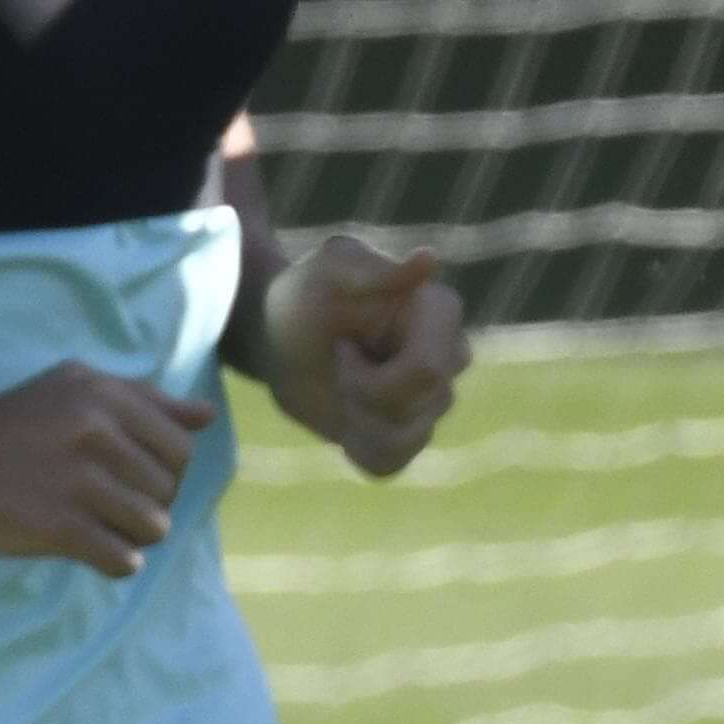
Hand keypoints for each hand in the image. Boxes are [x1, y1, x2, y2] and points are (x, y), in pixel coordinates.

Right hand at [0, 360, 214, 577]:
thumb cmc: (18, 421)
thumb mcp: (78, 388)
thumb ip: (147, 399)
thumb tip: (209, 416)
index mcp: (106, 397)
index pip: (182, 446)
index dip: (169, 469)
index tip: (139, 477)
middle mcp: (96, 434)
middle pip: (169, 489)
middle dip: (151, 503)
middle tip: (116, 505)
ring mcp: (77, 482)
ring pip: (153, 526)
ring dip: (135, 535)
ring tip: (107, 527)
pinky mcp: (57, 527)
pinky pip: (122, 558)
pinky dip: (119, 562)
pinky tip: (97, 550)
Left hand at [264, 234, 467, 477]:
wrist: (275, 333)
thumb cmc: (304, 293)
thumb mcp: (328, 270)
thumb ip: (375, 270)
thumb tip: (430, 260)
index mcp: (439, 312)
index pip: (431, 369)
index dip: (376, 374)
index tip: (342, 344)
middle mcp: (448, 354)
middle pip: (425, 406)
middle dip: (365, 394)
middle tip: (336, 365)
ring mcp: (431, 397)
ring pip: (411, 438)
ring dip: (359, 421)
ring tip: (339, 390)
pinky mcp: (407, 431)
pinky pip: (395, 464)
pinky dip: (360, 449)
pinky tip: (343, 422)